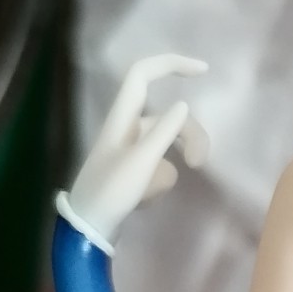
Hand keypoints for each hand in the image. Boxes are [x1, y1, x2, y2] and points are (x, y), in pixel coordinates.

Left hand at [65, 55, 209, 245]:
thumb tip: (184, 105)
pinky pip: (160, 165)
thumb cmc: (110, 191)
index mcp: (122, 117)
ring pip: (168, 143)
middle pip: (169, 117)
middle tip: (200, 164)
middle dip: (191, 136)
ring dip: (174, 163)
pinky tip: (146, 197)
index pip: (144, 74)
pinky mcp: (135, 168)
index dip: (172, 65)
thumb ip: (164, 132)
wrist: (88, 226)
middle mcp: (128, 127)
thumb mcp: (141, 162)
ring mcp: (132, 148)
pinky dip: (159, 180)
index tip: (204, 71)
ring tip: (165, 188)